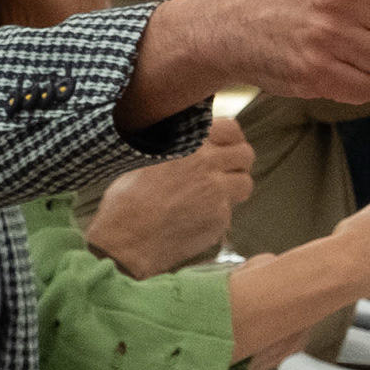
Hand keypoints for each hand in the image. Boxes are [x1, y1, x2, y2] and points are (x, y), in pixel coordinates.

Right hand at [82, 121, 255, 274]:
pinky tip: (196, 219)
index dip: (232, 139)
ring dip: (233, 189)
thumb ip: (178, 147)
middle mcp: (205, 161)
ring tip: (212, 198)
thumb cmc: (127, 200)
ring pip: (245, 183)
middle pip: (245, 154)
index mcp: (187, 141)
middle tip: (225, 175)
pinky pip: (230, 210)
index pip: (230, 128)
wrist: (125, 240)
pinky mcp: (220, 215)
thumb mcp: (147, 159)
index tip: (226, 148)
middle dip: (238, 164)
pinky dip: (218, 215)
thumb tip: (197, 142)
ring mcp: (216, 189)